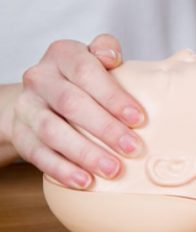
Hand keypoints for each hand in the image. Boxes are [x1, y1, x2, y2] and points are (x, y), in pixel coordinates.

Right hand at [11, 34, 145, 188]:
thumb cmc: (84, 79)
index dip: (112, 96)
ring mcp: (28, 107)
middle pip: (71, 104)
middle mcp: (40, 78)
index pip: (86, 72)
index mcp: (62, 55)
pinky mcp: (21, 135)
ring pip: (53, 132)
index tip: (138, 118)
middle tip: (133, 148)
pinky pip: (38, 155)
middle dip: (105, 128)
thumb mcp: (95, 59)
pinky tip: (84, 181)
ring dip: (85, 153)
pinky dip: (62, 170)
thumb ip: (107, 50)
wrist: (43, 97)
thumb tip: (112, 57)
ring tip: (113, 170)